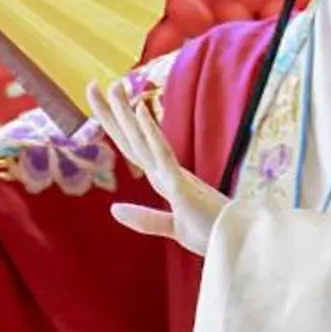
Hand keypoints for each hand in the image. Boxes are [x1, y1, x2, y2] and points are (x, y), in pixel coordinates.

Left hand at [90, 77, 226, 255]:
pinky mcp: (183, 185)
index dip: (114, 125)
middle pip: (132, 139)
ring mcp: (174, 175)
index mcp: (163, 178)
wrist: (239, 246)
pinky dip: (151, 132)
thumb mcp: (173, 228)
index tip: (100, 101)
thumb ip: (145, 219)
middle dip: (111, 113)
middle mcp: (166, 171)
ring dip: (127, 114)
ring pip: (144, 141)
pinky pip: (163, 155)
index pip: (132, 147)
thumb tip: (113, 209)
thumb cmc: (213, 234)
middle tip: (91, 85)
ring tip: (114, 86)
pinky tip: (139, 110)